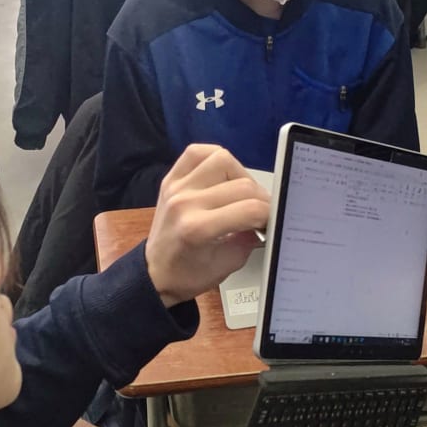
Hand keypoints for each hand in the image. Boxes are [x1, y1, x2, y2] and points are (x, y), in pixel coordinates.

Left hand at [144, 145, 270, 307]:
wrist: (154, 272)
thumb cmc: (188, 274)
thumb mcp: (227, 266)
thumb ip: (250, 239)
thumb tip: (269, 219)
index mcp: (198, 229)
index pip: (250, 209)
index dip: (270, 214)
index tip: (273, 221)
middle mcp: (186, 202)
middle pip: (242, 185)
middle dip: (261, 199)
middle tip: (263, 212)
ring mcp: (177, 187)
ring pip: (222, 160)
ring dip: (241, 175)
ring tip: (242, 192)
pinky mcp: (170, 179)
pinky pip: (197, 152)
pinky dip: (215, 157)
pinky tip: (223, 174)